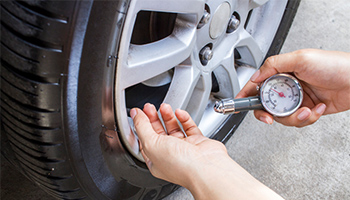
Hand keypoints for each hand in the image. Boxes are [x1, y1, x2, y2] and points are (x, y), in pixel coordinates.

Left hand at [131, 103, 283, 199]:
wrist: (207, 167)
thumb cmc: (181, 165)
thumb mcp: (152, 144)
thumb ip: (142, 127)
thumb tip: (135, 115)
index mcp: (156, 160)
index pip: (145, 140)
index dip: (141, 125)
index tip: (139, 112)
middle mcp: (170, 156)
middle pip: (159, 132)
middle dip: (154, 118)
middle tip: (150, 106)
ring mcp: (185, 149)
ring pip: (174, 128)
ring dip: (168, 116)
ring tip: (164, 107)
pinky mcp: (198, 142)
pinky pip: (189, 126)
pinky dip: (184, 118)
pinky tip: (179, 113)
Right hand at [237, 49, 349, 126]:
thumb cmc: (334, 64)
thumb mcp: (301, 58)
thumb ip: (274, 65)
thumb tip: (256, 76)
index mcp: (282, 73)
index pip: (258, 84)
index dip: (246, 94)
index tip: (238, 102)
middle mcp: (288, 87)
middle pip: (267, 105)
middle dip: (268, 114)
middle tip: (270, 117)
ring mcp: (298, 100)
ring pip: (283, 117)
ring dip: (294, 117)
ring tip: (306, 110)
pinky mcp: (308, 110)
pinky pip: (299, 121)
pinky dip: (309, 118)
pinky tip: (318, 108)